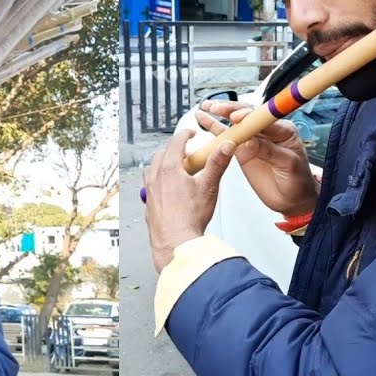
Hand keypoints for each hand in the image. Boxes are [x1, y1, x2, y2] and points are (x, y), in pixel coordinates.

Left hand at [143, 128, 235, 272]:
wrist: (175, 242)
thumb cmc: (190, 218)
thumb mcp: (209, 186)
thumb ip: (218, 163)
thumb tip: (226, 146)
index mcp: (169, 169)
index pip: (175, 142)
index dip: (185, 134)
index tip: (191, 133)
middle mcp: (155, 178)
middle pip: (162, 154)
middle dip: (174, 150)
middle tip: (188, 154)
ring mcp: (149, 191)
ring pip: (152, 169)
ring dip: (163, 164)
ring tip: (178, 170)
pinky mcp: (148, 204)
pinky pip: (150, 185)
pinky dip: (158, 181)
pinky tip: (169, 190)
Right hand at [196, 100, 317, 214]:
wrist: (293, 199)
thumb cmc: (298, 181)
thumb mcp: (288, 165)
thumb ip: (270, 152)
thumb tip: (250, 141)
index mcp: (283, 130)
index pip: (263, 118)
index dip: (249, 116)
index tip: (236, 117)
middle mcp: (267, 131)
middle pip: (247, 115)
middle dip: (230, 109)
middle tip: (216, 107)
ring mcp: (253, 140)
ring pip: (235, 123)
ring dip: (220, 114)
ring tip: (206, 107)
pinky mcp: (243, 150)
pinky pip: (227, 137)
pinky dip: (215, 129)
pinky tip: (204, 120)